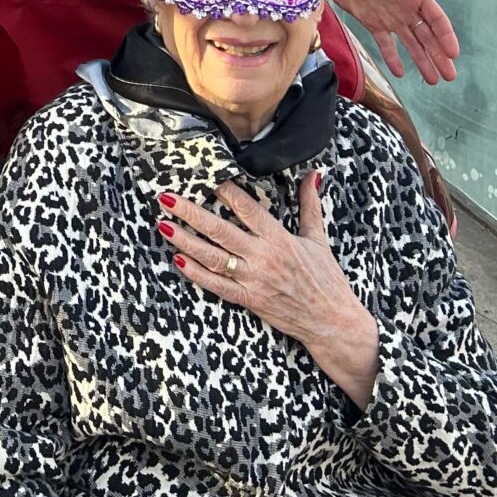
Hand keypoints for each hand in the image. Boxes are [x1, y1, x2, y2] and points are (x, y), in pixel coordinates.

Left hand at [163, 176, 380, 409]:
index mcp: (280, 238)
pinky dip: (196, 274)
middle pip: (221, 231)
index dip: (224, 192)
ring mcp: (254, 280)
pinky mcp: (249, 300)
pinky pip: (217, 286)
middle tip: (166, 198)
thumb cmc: (326, 279)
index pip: (247, 208)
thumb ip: (310, 204)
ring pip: (213, 258)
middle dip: (190, 213)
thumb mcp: (318, 238)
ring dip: (185, 241)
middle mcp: (264, 257)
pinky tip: (177, 261)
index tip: (204, 177)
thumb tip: (313, 174)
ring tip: (163, 225)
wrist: (332, 322)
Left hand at [331, 0, 457, 83]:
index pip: (436, 19)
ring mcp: (390, 18)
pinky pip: (386, 45)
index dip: (446, 36)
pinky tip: (401, 73)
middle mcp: (407, 9)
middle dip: (439, 56)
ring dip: (422, 61)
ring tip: (433, 80)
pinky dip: (393, 59)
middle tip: (450, 76)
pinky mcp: (372, 23)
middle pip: (427, 36)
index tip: (453, 54)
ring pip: (411, 44)